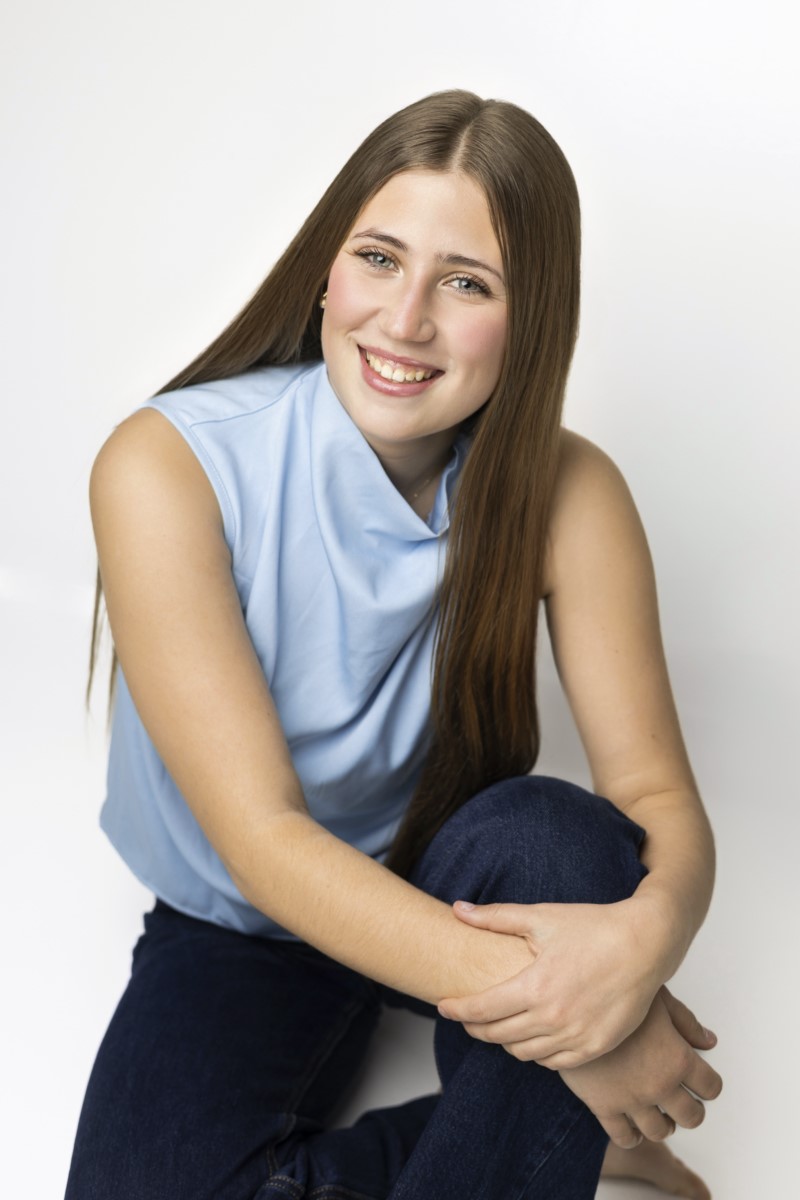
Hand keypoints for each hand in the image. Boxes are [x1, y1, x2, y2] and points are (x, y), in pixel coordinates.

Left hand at [437, 898, 668, 1067]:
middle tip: (467, 1017)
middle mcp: (553, 1018)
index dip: (456, 1010)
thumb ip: (495, 917)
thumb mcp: (541, 917)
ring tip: (500, 1025)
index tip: (443, 1006)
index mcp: (535, 987)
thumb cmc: (594, 926)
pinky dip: (538, 1053)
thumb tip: (458, 909)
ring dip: (505, 1042)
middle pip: (498, 1036)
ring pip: (524, 1054)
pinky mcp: (596, 1047)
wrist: (646, 943)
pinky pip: (554, 1064)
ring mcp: (576, 1037)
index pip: (481, 1010)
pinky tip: (533, 1037)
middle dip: (475, 1028)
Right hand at [560, 987, 721, 1147]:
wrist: (572, 1003)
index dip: (709, 1085)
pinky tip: (632, 1125)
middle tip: (684, 1101)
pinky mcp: (603, 1106)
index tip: (702, 1082)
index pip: (711, 1087)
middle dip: (691, 1110)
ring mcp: (631, 1099)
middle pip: (691, 1116)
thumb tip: (708, 1041)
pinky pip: (624, 1137)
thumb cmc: (616, 993)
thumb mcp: (659, 999)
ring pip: (660, 1131)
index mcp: (678, 1058)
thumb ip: (686, 1022)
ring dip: (665, 1125)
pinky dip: (633, 1136)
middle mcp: (659, 1084)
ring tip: (660, 1114)